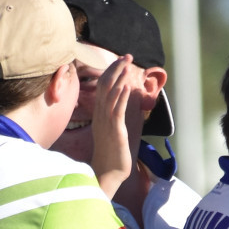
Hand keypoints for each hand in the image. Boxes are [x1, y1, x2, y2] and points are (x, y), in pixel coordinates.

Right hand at [88, 57, 137, 197]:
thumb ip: (119, 113)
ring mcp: (106, 123)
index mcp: (100, 113)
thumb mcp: (115, 128)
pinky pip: (116, 112)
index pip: (103, 86)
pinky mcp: (114, 132)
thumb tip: (128, 98)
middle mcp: (100, 115)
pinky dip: (120, 98)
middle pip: (105, 86)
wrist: (108, 172)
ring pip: (110, 96)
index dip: (112, 71)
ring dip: (119, 79)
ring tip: (127, 66)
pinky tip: (126, 87)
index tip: (122, 60)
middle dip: (116, 69)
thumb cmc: (113, 153)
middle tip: (127, 56)